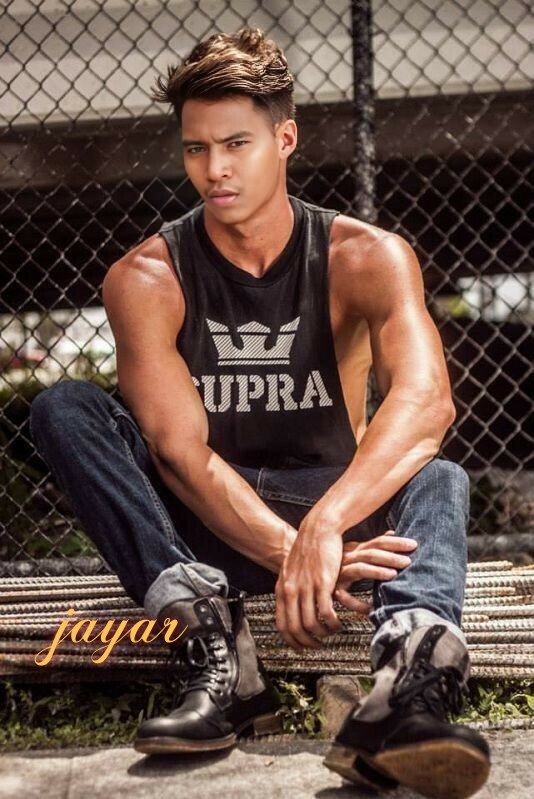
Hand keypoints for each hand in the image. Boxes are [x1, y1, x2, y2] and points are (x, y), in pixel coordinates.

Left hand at [275, 508, 343, 651]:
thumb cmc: (307, 549)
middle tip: (318, 645)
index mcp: (282, 588)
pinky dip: (332, 623)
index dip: (291, 640)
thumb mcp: (291, 570)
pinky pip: (325, 612)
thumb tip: (289, 605)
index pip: (281, 624)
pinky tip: (338, 623)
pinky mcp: (322, 583)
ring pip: (310, 623)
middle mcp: (291, 590)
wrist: (318, 530)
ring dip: (322, 634)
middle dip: (307, 642)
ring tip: (332, 632)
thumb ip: (289, 588)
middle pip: (294, 628)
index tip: (301, 647)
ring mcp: (306, 587)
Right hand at [335, 530, 417, 611]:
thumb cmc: (335, 562)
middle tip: (408, 560)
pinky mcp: (332, 589)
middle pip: (371, 553)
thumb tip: (391, 533)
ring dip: (377, 571)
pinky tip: (371, 607)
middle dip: (390, 556)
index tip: (413, 544)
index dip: (396, 542)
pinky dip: (358, 603)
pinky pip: (346, 597)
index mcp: (355, 549)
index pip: (378, 542)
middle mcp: (348, 558)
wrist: (310, 572)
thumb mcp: (354, 550)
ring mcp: (339, 573)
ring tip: (393, 574)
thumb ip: (372, 545)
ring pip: (360, 568)